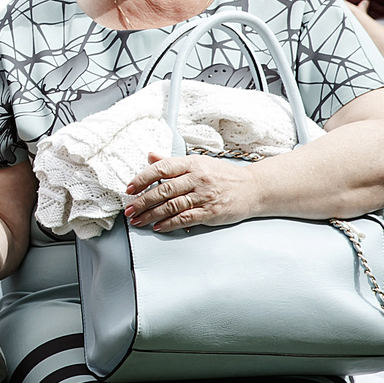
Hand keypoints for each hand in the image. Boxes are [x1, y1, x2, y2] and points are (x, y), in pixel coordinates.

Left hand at [124, 152, 261, 230]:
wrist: (253, 188)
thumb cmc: (224, 175)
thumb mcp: (199, 163)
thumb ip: (173, 162)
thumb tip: (150, 156)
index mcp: (192, 163)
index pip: (161, 169)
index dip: (142, 178)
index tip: (130, 188)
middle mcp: (197, 178)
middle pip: (163, 190)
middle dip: (143, 201)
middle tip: (129, 209)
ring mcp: (204, 196)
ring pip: (172, 205)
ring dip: (151, 214)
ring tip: (138, 220)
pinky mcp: (211, 212)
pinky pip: (185, 218)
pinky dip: (169, 223)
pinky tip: (158, 226)